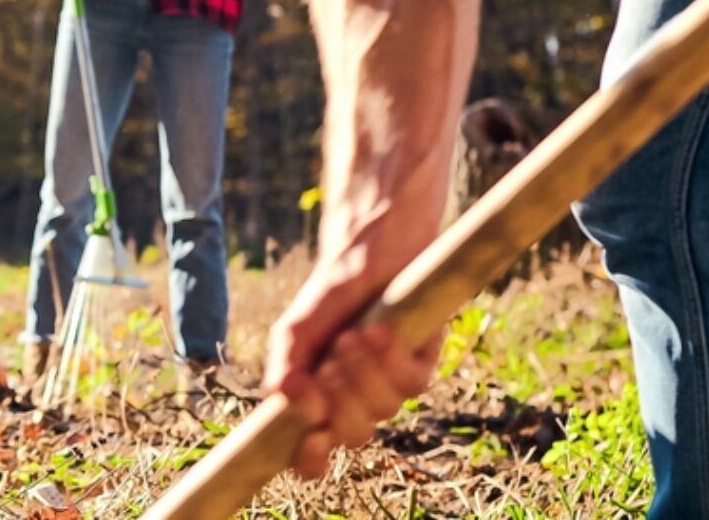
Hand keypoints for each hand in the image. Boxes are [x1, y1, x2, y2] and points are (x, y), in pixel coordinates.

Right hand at [266, 250, 442, 478]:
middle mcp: (357, 399)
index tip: (310, 438)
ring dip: (363, 375)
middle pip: (352, 436)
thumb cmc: (332, 291)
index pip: (313, 449)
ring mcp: (391, 384)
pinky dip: (390, 361)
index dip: (310, 459)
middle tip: (328, 367)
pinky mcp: (423, 363)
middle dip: (341, 406)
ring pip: (383, 411)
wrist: (372, 249)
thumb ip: (286, 364)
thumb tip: (285, 400)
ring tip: (350, 337)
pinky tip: (376, 333)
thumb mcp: (296, 327)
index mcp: (321, 398)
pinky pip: (412, 384)